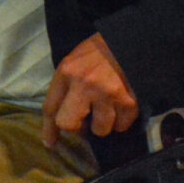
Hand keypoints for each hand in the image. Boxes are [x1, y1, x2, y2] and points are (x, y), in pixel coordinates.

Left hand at [41, 33, 138, 148]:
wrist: (134, 40)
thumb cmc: (102, 50)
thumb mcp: (76, 60)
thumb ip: (68, 84)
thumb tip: (62, 115)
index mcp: (67, 71)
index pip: (50, 106)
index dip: (49, 129)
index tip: (50, 143)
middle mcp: (83, 84)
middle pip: (68, 123)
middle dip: (77, 127)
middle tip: (87, 120)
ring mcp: (106, 94)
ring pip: (99, 130)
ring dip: (104, 123)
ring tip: (109, 107)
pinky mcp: (128, 101)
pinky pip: (121, 126)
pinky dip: (123, 120)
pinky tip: (123, 105)